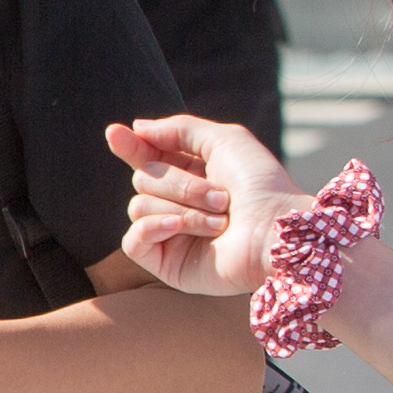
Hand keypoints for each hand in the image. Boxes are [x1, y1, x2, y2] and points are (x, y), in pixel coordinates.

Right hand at [107, 111, 298, 300]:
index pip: (147, 158)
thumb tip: (137, 128)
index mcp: (191, 174)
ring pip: (139, 206)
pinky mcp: (167, 263)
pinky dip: (154, 228)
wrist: (277, 232)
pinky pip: (133, 241)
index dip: (130, 146)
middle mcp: (179, 203)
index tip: (115, 133)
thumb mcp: (224, 140)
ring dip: (183, 208)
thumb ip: (179, 129)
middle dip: (180, 183)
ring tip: (220, 220)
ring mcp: (172, 235)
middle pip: (143, 179)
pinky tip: (179, 227)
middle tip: (221, 196)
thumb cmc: (260, 186)